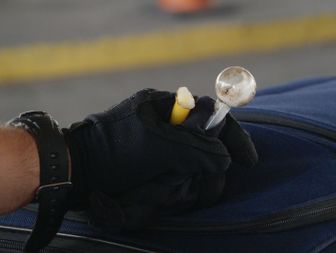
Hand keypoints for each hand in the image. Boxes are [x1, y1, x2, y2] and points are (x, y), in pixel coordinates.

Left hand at [64, 89, 257, 229]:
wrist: (75, 172)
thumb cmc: (114, 151)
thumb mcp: (158, 145)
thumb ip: (197, 148)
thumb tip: (225, 159)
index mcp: (167, 107)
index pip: (212, 116)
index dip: (233, 137)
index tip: (248, 160)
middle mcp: (167, 125)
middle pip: (206, 145)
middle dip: (210, 169)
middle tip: (209, 189)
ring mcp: (160, 147)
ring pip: (193, 166)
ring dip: (192, 183)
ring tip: (181, 195)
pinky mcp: (153, 166)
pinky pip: (177, 178)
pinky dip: (177, 190)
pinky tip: (169, 198)